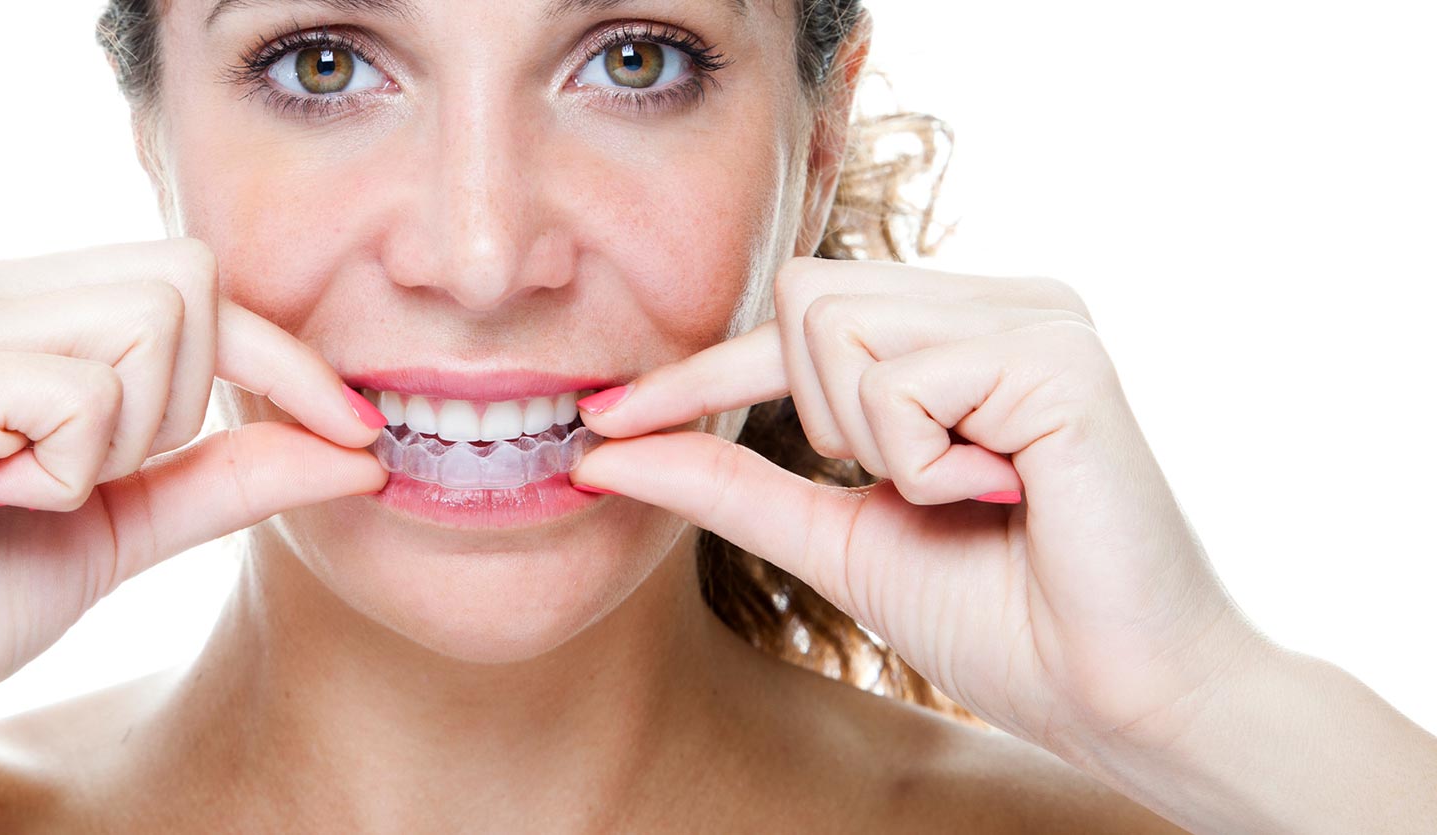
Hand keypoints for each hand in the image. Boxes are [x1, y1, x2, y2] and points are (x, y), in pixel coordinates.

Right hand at [0, 240, 387, 776]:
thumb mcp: (118, 524)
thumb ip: (225, 474)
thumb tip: (356, 448)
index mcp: (13, 302)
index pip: (196, 279)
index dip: (287, 357)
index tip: (358, 431)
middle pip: (189, 280)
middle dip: (183, 402)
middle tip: (83, 477)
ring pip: (151, 326)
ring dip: (120, 441)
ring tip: (22, 490)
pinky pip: (83, 398)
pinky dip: (64, 474)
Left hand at [568, 257, 1258, 758]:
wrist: (1118, 694)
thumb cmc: (1000, 619)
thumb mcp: (837, 538)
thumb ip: (732, 484)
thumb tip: (608, 451)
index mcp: (963, 332)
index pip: (796, 317)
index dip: (696, 371)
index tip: (600, 418)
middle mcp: (1005, 302)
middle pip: (804, 296)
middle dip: (813, 412)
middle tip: (905, 485)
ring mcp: (1039, 318)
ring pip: (836, 323)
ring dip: (868, 439)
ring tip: (959, 491)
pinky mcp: (1061, 356)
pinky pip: (900, 382)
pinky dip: (918, 462)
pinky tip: (996, 496)